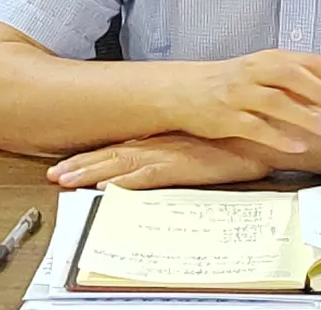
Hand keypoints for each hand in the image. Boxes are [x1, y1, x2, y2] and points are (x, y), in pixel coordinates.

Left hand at [46, 134, 271, 189]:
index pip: (121, 145)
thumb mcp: (206, 140)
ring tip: (66, 180)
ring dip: (92, 173)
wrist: (266, 134)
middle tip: (54, 173)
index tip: (67, 160)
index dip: (92, 154)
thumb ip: (184, 148)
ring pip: (121, 164)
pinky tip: (107, 188)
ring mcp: (171, 154)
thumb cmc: (240, 138)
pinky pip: (147, 176)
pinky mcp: (183, 167)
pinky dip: (125, 182)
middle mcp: (162, 142)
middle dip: (81, 164)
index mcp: (166, 136)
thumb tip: (168, 156)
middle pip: (113, 153)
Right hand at [172, 50, 320, 154]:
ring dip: (304, 115)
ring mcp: (239, 94)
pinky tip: (298, 146)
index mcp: (268, 58)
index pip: (307, 61)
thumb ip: (292, 78)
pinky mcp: (226, 118)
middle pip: (293, 75)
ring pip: (276, 101)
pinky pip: (255, 127)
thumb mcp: (261, 71)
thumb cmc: (231, 83)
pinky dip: (278, 137)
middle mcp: (254, 72)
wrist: (182, 90)